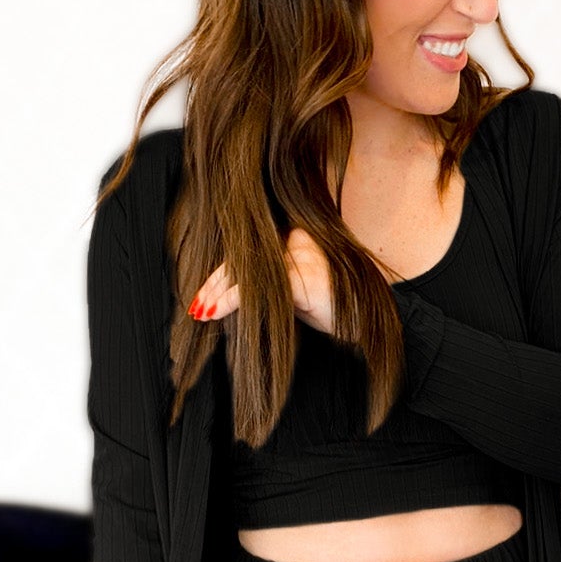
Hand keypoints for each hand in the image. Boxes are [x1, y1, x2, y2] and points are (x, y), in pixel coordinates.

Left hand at [187, 228, 336, 337]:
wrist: (364, 322)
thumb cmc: (329, 310)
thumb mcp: (292, 297)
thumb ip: (267, 287)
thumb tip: (225, 295)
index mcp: (291, 239)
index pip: (249, 252)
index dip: (222, 273)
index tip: (203, 295)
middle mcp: (294, 239)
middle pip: (244, 256)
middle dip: (215, 283)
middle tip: (196, 305)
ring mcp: (298, 253)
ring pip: (247, 267)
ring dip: (218, 290)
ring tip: (202, 310)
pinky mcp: (300, 274)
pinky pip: (258, 285)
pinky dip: (232, 298)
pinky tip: (215, 310)